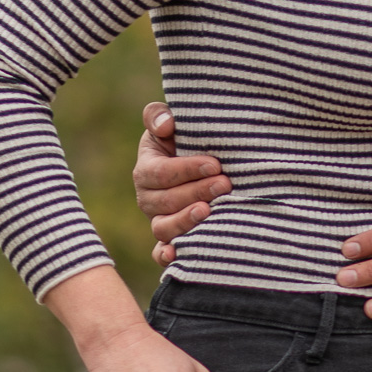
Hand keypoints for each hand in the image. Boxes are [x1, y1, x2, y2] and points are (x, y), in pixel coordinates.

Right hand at [134, 101, 232, 264]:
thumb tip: (166, 125)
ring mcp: (157, 220)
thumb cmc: (184, 139)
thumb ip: (159, 116)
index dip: (187, 169)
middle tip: (225, 184)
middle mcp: (148, 198)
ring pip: (163, 228)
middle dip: (196, 192)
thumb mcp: (169, 122)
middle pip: (166, 201)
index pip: (161, 173)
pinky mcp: (169, 239)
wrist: (200, 161)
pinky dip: (165, 256)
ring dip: (185, 221)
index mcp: (146, 169)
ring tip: (209, 211)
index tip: (215, 164)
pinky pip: (160, 253)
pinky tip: (177, 254)